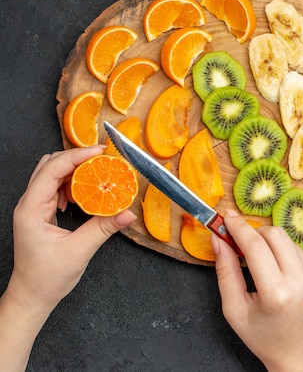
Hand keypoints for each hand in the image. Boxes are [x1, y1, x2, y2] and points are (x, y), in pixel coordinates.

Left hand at [0, 147, 136, 370]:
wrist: (32, 296)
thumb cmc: (48, 277)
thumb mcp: (80, 251)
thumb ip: (104, 228)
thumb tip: (128, 213)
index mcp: (31, 209)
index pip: (53, 169)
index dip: (77, 156)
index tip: (101, 152)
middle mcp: (28, 204)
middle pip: (50, 165)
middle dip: (77, 158)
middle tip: (103, 160)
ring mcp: (32, 207)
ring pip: (51, 174)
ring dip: (74, 170)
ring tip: (97, 174)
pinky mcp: (40, 213)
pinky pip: (54, 187)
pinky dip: (71, 183)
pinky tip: (84, 194)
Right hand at [211, 209, 302, 371]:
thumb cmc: (267, 339)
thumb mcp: (235, 311)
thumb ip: (225, 271)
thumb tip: (219, 238)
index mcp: (277, 293)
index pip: (254, 245)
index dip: (238, 227)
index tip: (227, 216)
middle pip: (275, 234)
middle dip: (256, 234)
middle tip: (244, 245)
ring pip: (289, 242)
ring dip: (273, 248)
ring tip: (267, 272)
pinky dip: (289, 259)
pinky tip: (286, 280)